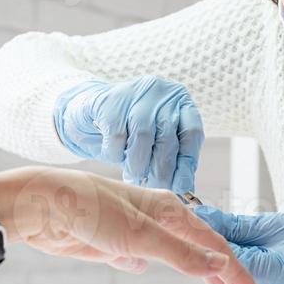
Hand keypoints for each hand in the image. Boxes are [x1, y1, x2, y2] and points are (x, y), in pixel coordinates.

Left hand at [0, 167, 256, 283]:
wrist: (41, 206)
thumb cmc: (90, 209)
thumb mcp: (141, 235)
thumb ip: (181, 253)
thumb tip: (219, 264)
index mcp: (169, 210)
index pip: (211, 244)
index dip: (232, 268)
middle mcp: (156, 218)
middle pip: (198, 248)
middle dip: (221, 270)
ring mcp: (135, 231)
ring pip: (174, 253)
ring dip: (194, 267)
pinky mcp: (112, 244)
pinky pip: (142, 255)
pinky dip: (153, 263)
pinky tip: (146, 269)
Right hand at [53, 75, 203, 193]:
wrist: (91, 108)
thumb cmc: (131, 129)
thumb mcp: (156, 139)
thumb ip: (172, 158)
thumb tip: (185, 189)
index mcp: (179, 101)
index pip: (191, 132)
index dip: (187, 163)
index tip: (182, 188)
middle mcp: (161, 93)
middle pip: (168, 137)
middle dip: (162, 170)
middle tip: (156, 190)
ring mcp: (136, 94)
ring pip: (143, 136)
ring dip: (138, 165)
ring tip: (134, 176)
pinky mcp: (110, 101)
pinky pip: (117, 135)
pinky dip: (116, 154)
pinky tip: (114, 156)